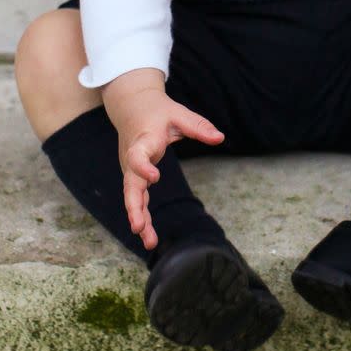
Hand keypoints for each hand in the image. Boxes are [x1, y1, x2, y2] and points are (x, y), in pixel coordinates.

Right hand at [103, 74, 223, 249]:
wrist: (132, 108)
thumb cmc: (157, 111)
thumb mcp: (179, 114)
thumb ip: (198, 126)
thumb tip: (220, 138)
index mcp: (143, 141)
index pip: (138, 156)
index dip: (143, 167)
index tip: (155, 177)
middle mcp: (132, 158)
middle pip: (130, 185)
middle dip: (134, 206)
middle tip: (138, 227)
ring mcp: (131, 170)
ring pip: (133, 197)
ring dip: (139, 219)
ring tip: (149, 242)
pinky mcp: (134, 177)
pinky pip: (137, 198)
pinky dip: (142, 216)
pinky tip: (149, 237)